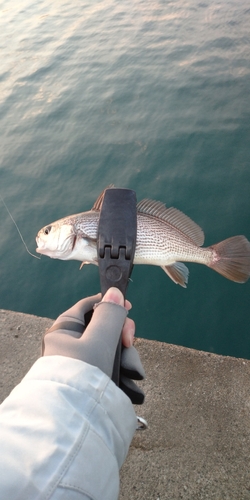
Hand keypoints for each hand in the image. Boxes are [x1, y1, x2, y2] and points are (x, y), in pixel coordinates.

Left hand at [42, 288, 144, 403]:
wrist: (77, 422)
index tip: (127, 307)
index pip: (88, 306)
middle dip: (122, 336)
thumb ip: (110, 314)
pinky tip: (129, 381)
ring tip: (130, 372)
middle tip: (128, 342)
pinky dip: (124, 371)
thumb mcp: (99, 340)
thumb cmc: (82, 376)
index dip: (109, 304)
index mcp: (65, 330)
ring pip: (113, 348)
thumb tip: (115, 291)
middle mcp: (72, 345)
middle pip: (105, 328)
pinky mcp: (94, 379)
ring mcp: (84, 364)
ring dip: (126, 357)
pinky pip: (113, 367)